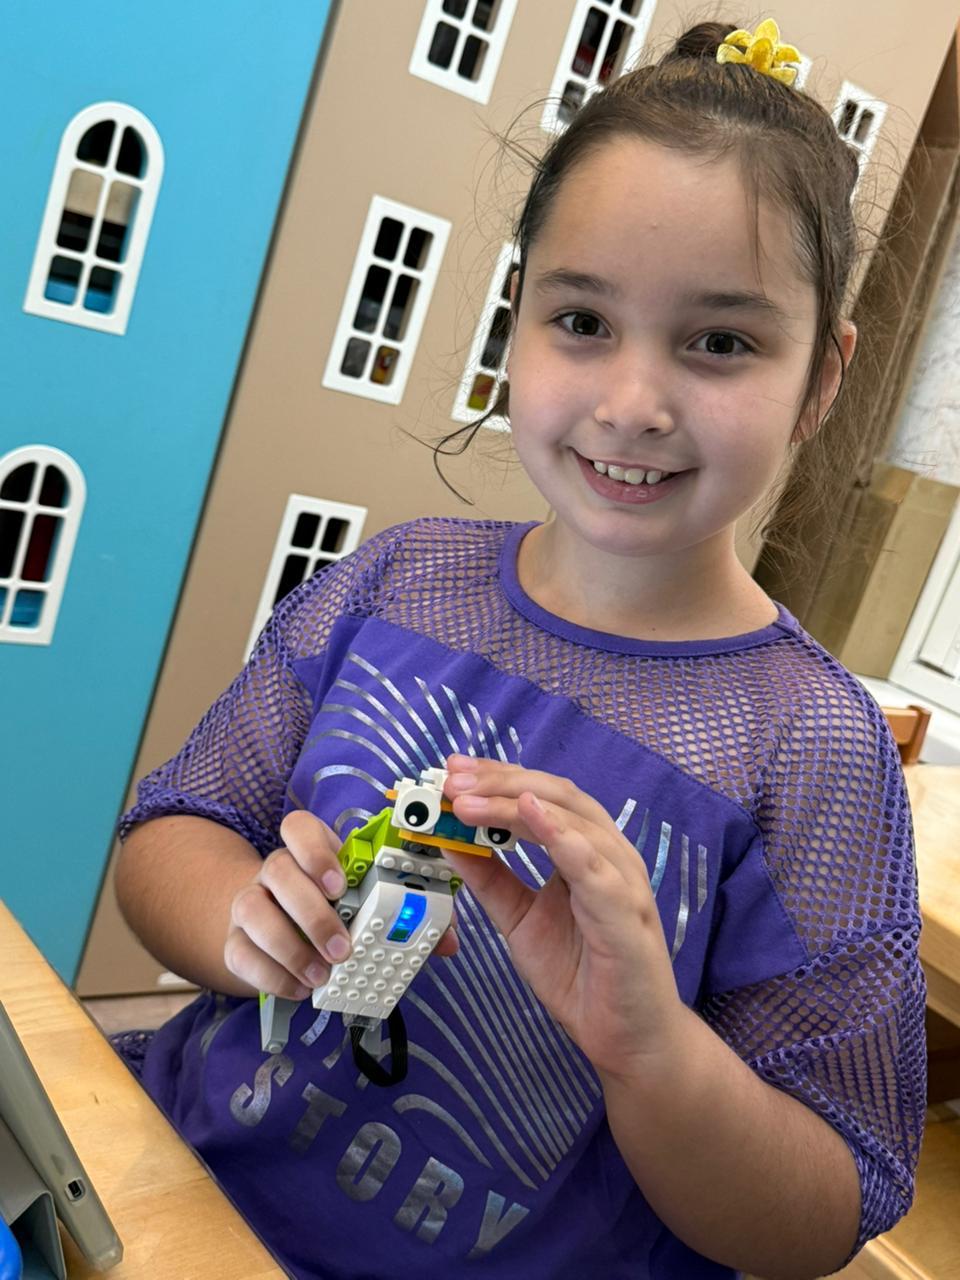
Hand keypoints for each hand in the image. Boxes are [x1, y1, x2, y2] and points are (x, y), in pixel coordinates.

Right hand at [224, 810, 352, 998]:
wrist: (280, 927)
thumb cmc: (324, 907)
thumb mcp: (346, 894)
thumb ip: (362, 895)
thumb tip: (390, 914)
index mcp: (301, 850)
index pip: (297, 827)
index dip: (316, 853)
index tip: (339, 886)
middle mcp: (270, 872)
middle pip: (277, 871)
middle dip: (313, 914)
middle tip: (340, 948)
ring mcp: (247, 904)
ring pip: (252, 911)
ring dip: (291, 949)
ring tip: (321, 975)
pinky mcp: (234, 941)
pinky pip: (241, 954)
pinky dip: (274, 976)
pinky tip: (300, 987)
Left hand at [443, 756, 683, 1080]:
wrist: (626, 1038)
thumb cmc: (582, 974)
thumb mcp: (518, 919)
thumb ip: (490, 880)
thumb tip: (450, 841)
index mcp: (584, 849)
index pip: (540, 796)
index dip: (496, 778)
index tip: (451, 771)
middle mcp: (607, 853)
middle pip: (555, 795)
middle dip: (499, 782)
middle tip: (451, 778)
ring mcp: (621, 879)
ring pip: (571, 820)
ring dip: (515, 804)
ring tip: (469, 800)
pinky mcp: (625, 912)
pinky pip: (594, 867)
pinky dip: (563, 836)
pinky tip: (532, 815)